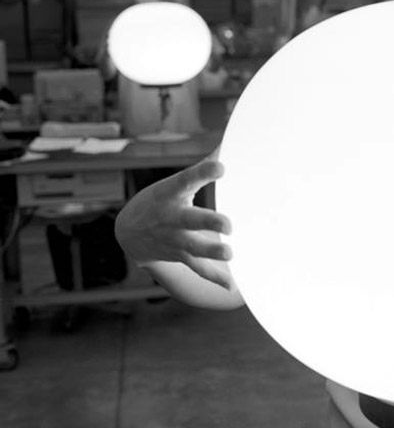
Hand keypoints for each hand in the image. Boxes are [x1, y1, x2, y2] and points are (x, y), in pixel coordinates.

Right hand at [115, 152, 233, 287]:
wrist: (128, 233)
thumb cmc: (161, 200)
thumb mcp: (174, 183)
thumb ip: (204, 166)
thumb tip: (228, 142)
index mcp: (171, 193)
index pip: (187, 180)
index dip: (203, 173)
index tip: (221, 167)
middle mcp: (172, 217)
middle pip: (190, 219)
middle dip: (208, 221)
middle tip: (228, 224)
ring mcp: (174, 239)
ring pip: (193, 247)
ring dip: (211, 251)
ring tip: (230, 253)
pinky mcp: (179, 256)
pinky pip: (197, 269)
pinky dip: (213, 278)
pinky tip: (230, 285)